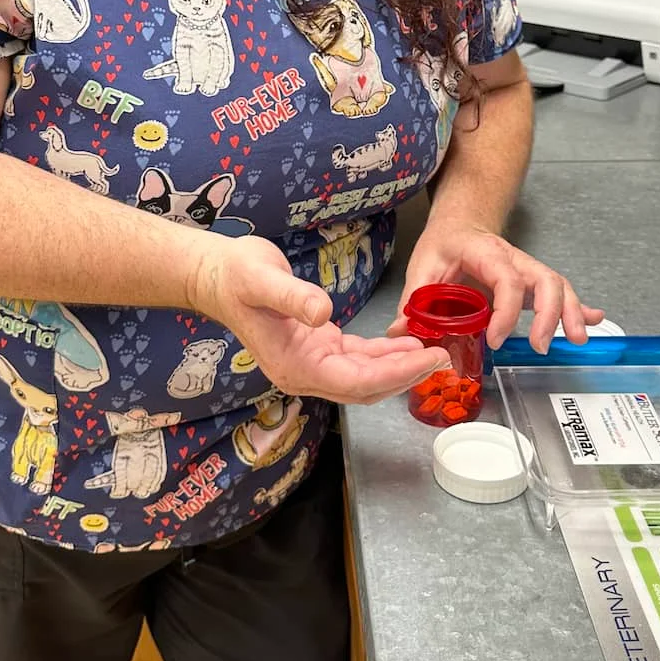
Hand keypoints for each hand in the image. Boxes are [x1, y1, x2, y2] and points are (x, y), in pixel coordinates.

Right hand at [192, 234, 449, 404]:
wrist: (216, 274)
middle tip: (443, 358)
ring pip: (365, 376)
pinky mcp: (317, 346)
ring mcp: (311, 363)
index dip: (395, 374)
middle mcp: (305, 373)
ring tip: (433, 352)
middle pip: (365, 386)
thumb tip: (322, 314)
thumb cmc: (236, 275)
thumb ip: (293, 298)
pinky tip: (406, 343)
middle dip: (405, 375)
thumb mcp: (262, 280)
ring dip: (398, 367)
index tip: (428, 359)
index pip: (356, 381)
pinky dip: (383, 354)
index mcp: (294, 367)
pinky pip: (357, 358)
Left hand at [387, 223, 603, 352]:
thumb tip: (400, 333)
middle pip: (545, 279)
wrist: (460, 225)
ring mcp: (527, 270)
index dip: (505, 310)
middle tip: (542, 345)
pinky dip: (581, 307)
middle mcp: (513, 259)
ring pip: (558, 286)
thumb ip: (413, 301)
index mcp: (485, 252)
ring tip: (576, 339)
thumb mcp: (422, 267)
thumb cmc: (443, 245)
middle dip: (551, 313)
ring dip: (571, 312)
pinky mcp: (533, 282)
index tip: (494, 339)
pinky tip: (595, 322)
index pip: (505, 278)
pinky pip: (561, 292)